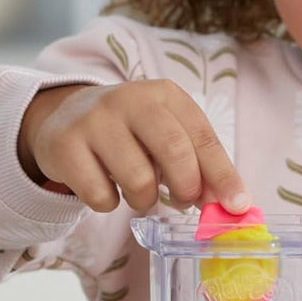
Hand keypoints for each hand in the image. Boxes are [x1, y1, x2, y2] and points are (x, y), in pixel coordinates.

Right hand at [16, 80, 249, 214]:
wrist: (64, 119)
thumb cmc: (131, 135)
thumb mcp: (167, 137)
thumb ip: (200, 166)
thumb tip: (232, 204)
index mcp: (165, 95)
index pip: (203, 137)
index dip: (223, 175)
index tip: (237, 205)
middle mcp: (130, 99)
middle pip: (174, 152)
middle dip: (186, 188)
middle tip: (182, 201)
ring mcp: (94, 121)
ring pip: (138, 180)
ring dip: (144, 200)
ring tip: (137, 190)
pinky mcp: (65, 147)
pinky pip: (101, 196)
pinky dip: (108, 203)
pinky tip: (104, 186)